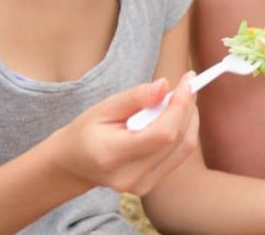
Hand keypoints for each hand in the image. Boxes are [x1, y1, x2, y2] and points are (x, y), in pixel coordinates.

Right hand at [49, 72, 199, 195]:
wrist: (74, 163)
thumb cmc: (87, 131)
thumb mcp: (104, 107)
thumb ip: (136, 97)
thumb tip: (164, 86)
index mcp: (112, 155)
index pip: (162, 134)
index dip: (180, 105)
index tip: (187, 80)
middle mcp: (130, 176)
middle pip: (177, 139)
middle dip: (187, 107)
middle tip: (185, 84)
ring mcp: (142, 185)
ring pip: (184, 148)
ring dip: (189, 118)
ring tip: (178, 99)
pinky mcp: (151, 185)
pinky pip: (179, 155)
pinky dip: (184, 131)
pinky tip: (174, 116)